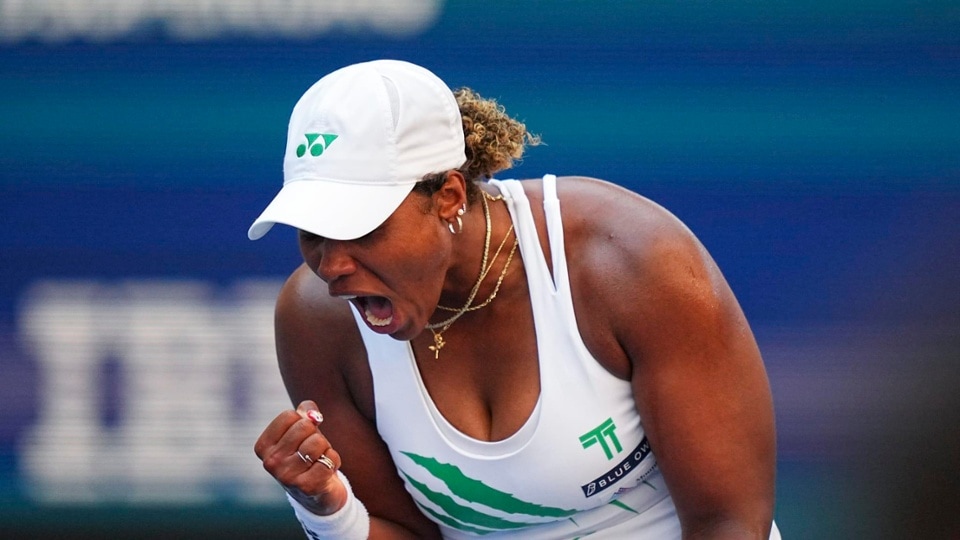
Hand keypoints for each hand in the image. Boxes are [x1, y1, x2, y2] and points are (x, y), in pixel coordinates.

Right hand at [254, 400, 346, 514]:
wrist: (317, 494)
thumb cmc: (308, 455)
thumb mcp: (303, 431)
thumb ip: (305, 413)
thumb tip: (312, 414)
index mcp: (264, 446)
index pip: (289, 416)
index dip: (304, 422)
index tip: (302, 437)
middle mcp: (270, 462)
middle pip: (304, 426)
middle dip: (316, 435)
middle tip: (313, 451)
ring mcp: (286, 476)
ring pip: (318, 442)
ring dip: (325, 448)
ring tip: (319, 460)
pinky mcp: (306, 486)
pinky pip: (329, 458)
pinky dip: (334, 460)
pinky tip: (326, 470)